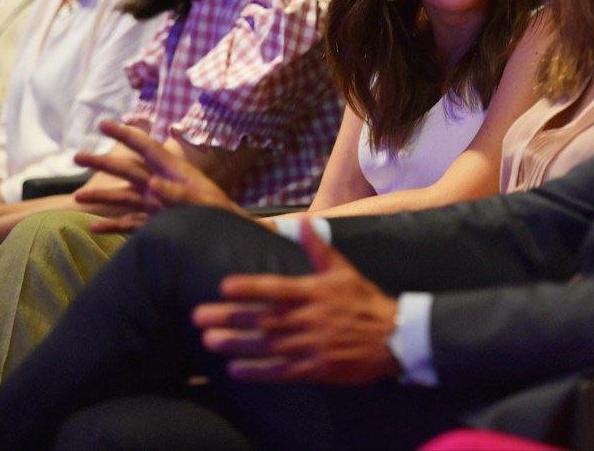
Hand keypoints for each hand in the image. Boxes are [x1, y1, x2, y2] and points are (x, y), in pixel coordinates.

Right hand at [74, 120, 241, 232]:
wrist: (229, 235)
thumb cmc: (221, 216)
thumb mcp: (203, 203)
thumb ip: (179, 194)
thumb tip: (153, 184)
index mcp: (173, 171)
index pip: (145, 147)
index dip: (124, 134)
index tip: (103, 124)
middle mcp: (160, 184)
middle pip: (126, 171)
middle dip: (102, 163)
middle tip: (76, 157)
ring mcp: (155, 204)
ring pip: (122, 198)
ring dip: (101, 197)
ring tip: (77, 199)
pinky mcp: (155, 223)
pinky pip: (129, 223)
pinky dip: (113, 225)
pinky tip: (95, 228)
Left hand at [192, 220, 399, 385]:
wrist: (394, 337)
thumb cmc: (365, 301)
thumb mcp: (344, 270)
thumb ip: (319, 249)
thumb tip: (303, 222)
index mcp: (314, 292)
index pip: (276, 288)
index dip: (249, 287)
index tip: (223, 285)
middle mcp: (309, 318)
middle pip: (263, 318)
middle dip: (229, 317)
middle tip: (199, 316)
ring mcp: (311, 345)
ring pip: (267, 345)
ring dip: (236, 343)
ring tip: (209, 341)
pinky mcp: (315, 369)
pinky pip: (281, 371)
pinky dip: (258, 371)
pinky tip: (235, 370)